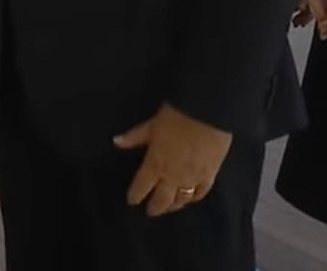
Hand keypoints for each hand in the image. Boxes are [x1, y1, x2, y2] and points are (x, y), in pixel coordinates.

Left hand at [114, 103, 232, 216]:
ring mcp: (193, 179)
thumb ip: (135, 137)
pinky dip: (193, 198)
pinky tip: (190, 198)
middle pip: (162, 199)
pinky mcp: (210, 176)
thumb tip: (116, 142)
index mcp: (155, 163)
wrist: (208, 115)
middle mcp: (173, 176)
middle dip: (155, 207)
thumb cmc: (176, 117)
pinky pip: (200, 194)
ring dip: (173, 206)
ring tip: (168, 207)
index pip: (142, 186)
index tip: (131, 201)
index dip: (135, 195)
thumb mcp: (151, 125)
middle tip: (150, 212)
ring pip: (182, 200)